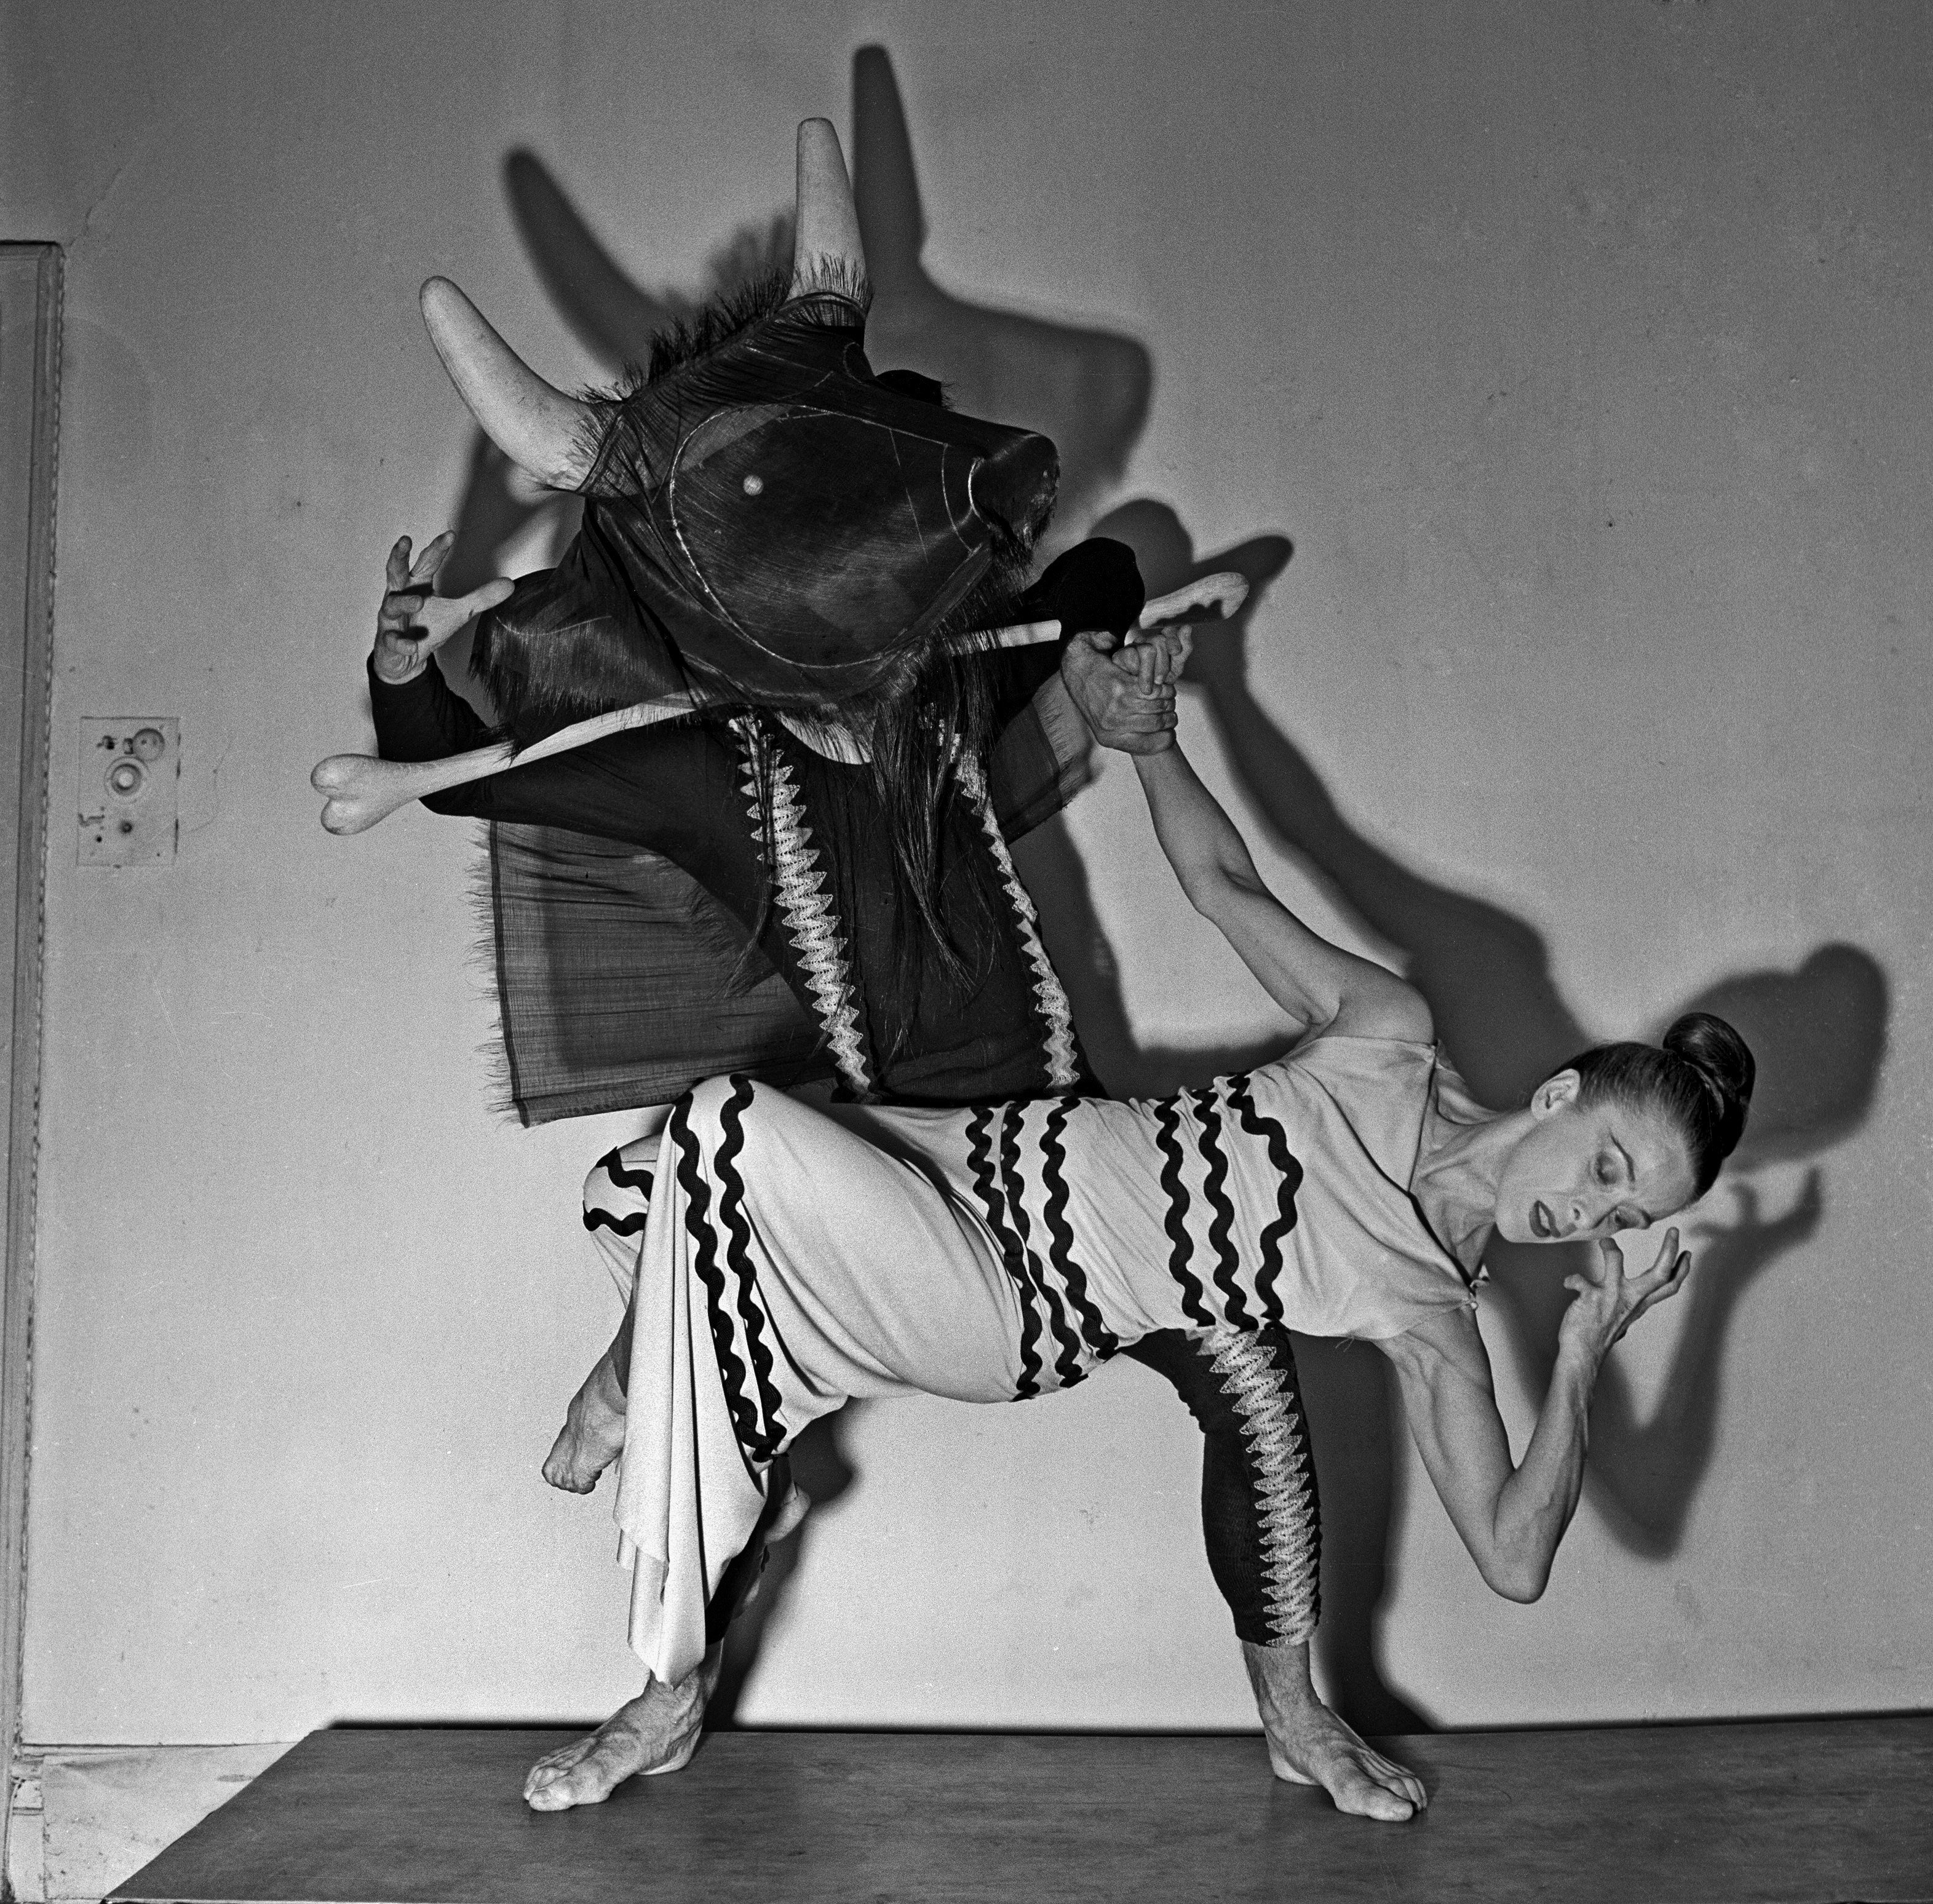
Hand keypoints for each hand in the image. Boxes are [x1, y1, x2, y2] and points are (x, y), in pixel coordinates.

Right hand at [371, 532, 514, 684]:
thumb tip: (509, 584)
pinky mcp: (387, 640)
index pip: (427, 561)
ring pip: (392, 604)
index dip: (437, 548)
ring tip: (418, 602)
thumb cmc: (428, 627)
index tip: (450, 535)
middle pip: (395, 571)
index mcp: (417, 584)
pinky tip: (412, 645)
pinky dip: (402, 642)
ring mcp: (391, 617)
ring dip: (404, 602)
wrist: (407, 658)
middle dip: (399, 556)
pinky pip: (392, 639)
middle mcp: (400, 595)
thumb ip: (481, 597)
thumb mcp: (459, 611)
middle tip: (404, 541)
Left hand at [1060, 626, 1190, 753]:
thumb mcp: (1104, 724)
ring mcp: (1118, 706)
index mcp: (1109, 738)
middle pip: (1159, 724)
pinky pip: (1154, 691)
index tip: (1170, 732)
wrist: (1080, 669)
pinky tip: (1159, 686)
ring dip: (1169, 700)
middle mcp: (1112, 725)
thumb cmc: (1095, 697)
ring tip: (1167, 697)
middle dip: (1170, 715)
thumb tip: (1157, 744)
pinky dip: (1162, 687)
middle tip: (1170, 708)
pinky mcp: (1122, 687)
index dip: (1166, 739)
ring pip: (1159, 706)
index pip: (1150, 746)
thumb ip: (1126, 736)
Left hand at [1558, 1228, 1691, 1367]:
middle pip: (1660, 1274)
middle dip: (1669, 1251)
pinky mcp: (1591, 1298)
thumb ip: (1631, 1304)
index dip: (1680, 1270)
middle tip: (1674, 1231)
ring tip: (1605, 1242)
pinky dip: (1572, 1280)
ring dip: (1610, 1249)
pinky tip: (1568, 1283)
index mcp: (1639, 1304)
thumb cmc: (1599, 1335)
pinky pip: (1579, 1280)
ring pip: (1617, 1262)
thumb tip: (1638, 1297)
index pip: (1668, 1287)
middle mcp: (1630, 1300)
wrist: (1583, 1354)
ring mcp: (1612, 1297)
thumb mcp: (1623, 1318)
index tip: (1687, 1253)